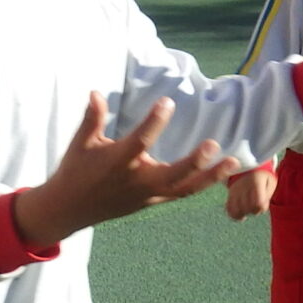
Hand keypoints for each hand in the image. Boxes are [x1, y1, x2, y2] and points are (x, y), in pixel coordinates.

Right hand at [14, 94, 243, 243]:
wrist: (69, 209)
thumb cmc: (75, 171)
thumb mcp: (80, 143)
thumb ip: (92, 118)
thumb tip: (96, 92)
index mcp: (117, 163)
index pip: (139, 142)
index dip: (154, 122)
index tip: (167, 102)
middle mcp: (136, 181)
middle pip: (171, 175)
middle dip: (193, 162)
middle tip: (213, 144)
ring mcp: (146, 195)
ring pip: (183, 189)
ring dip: (209, 177)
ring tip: (232, 161)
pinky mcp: (152, 202)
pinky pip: (181, 194)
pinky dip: (201, 183)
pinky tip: (220, 171)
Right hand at [224, 166, 275, 220]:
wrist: (248, 167)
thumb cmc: (262, 177)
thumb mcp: (270, 182)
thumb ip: (267, 196)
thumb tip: (260, 208)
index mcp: (255, 183)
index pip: (258, 204)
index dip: (262, 208)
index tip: (263, 203)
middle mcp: (243, 187)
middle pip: (248, 209)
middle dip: (254, 211)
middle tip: (257, 205)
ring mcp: (235, 191)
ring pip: (237, 211)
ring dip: (244, 213)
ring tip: (248, 210)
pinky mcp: (229, 194)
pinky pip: (229, 209)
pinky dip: (234, 214)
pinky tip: (240, 214)